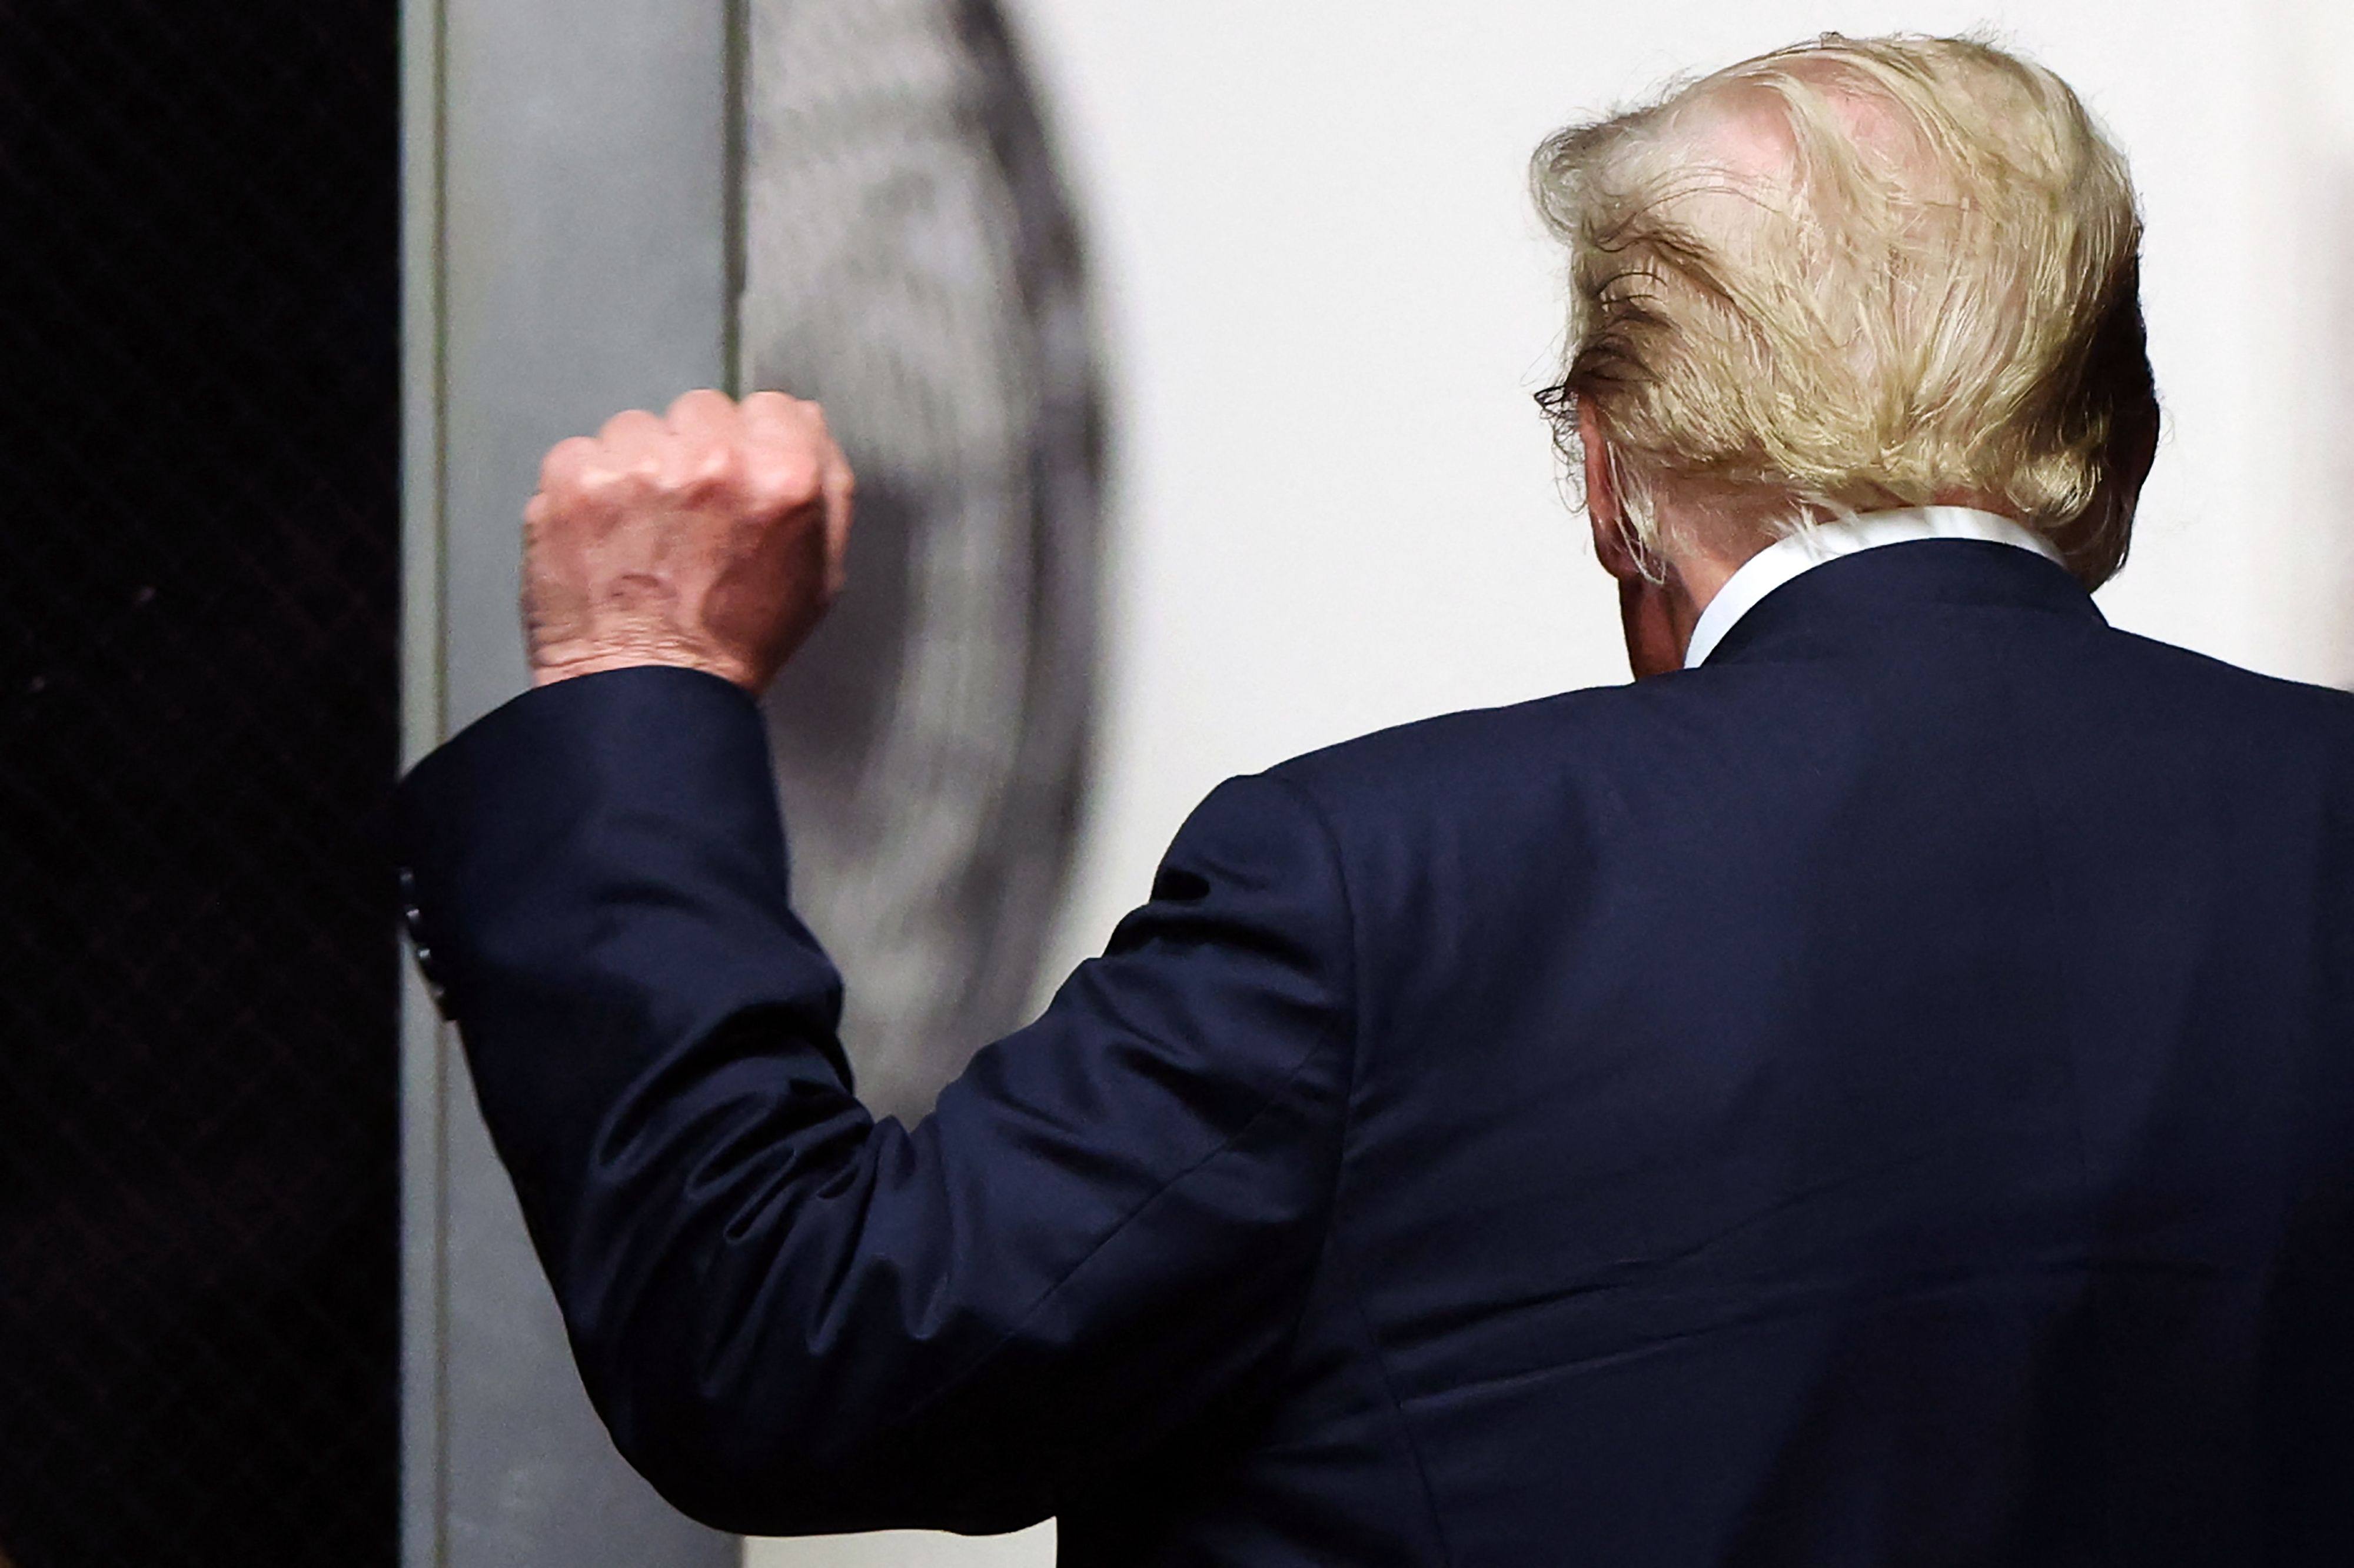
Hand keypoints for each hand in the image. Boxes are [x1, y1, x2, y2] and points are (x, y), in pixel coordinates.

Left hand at [522, 388, 853, 692]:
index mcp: (783, 478)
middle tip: (688, 516)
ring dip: (638, 466)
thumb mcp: (818, 575)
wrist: (646, 697)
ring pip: (639, 427)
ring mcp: (636, 466)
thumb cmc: (735, 645)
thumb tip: (803, 420)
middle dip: (697, 451)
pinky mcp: (573, 480)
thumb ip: (826, 488)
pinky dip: (586, 489)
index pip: (771, 407)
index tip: (737, 485)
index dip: (757, 445)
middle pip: (703, 409)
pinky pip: (581, 452)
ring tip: (641, 532)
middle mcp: (711, 460)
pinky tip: (602, 536)